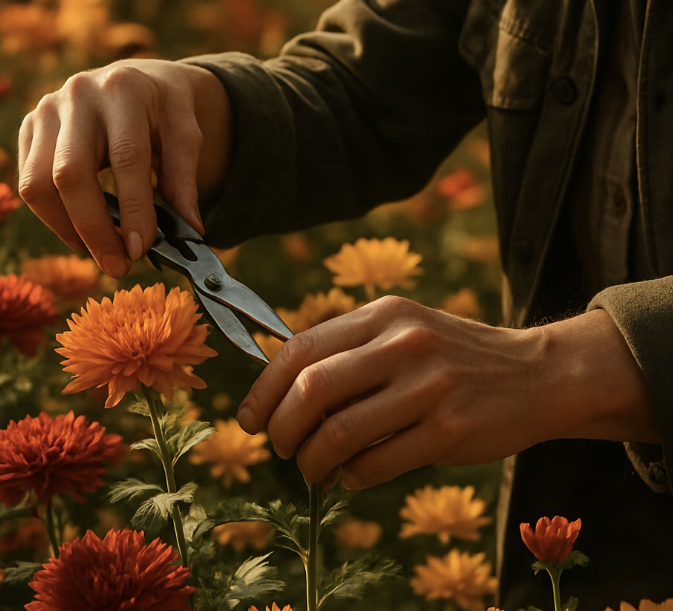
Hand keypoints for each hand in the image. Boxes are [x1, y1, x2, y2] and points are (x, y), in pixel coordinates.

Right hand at [17, 59, 230, 277]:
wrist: (134, 77)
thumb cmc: (163, 108)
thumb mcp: (187, 130)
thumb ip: (185, 178)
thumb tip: (190, 230)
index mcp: (124, 88)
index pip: (126, 157)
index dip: (134, 208)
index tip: (142, 249)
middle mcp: (78, 94)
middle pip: (69, 174)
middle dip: (94, 229)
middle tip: (118, 266)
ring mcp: (46, 109)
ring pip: (37, 183)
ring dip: (67, 229)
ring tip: (100, 253)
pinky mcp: (29, 126)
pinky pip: (28, 182)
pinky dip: (53, 216)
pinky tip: (81, 231)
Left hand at [236, 297, 659, 489]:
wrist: (539, 374)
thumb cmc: (457, 356)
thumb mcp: (407, 329)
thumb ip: (352, 349)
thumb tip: (282, 390)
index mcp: (386, 314)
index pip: (302, 347)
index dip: (264, 386)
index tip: (251, 417)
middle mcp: (405, 343)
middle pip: (312, 388)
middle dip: (282, 427)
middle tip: (280, 447)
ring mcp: (429, 387)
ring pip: (341, 432)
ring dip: (313, 460)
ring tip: (313, 469)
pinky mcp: (450, 430)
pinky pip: (378, 462)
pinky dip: (352, 476)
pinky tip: (352, 476)